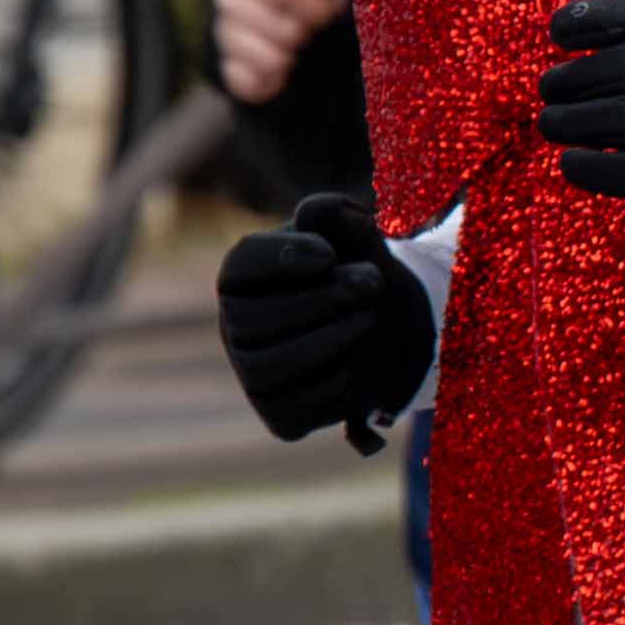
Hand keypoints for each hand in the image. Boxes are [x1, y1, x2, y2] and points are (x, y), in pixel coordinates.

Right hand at [214, 194, 436, 443]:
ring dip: (327, 341)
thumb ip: (334, 214)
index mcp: (242, 275)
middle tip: (371, 282)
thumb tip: (314, 211)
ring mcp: (253, 372)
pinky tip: (357, 361)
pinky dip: (332, 384)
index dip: (282, 260)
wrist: (387, 322)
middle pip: (252, 320)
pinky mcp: (280, 413)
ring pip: (268, 368)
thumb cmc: (355, 269)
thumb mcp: (352, 233)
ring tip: (368, 319)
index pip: (240, 266)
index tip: (329, 255)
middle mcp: (237, 325)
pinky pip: (293, 408)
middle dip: (320, 301)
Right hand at [215, 0, 344, 106]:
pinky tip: (280, 70)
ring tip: (293, 48)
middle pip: (285, 29)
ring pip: (272, 59)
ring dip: (293, 58)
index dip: (315, 6)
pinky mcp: (226, 72)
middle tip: (307, 31)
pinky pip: (256, 83)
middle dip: (306, 34)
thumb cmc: (311, 1)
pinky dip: (275, 81)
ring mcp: (222, 36)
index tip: (324, 11)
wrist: (290, 40)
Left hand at [539, 0, 624, 270]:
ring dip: (566, 123)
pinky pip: (621, 171)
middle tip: (549, 89)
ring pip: (604, 121)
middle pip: (605, 72)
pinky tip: (572, 164)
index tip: (557, 33)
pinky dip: (587, 168)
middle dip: (566, 80)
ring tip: (551, 124)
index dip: (581, 23)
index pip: (624, 17)